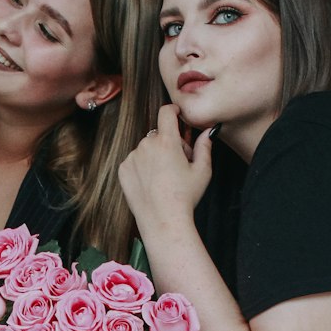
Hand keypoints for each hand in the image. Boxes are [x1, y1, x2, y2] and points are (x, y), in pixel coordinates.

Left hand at [118, 104, 213, 226]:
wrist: (163, 219)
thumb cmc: (185, 196)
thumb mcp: (203, 171)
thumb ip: (205, 146)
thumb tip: (207, 132)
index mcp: (166, 141)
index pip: (166, 112)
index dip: (173, 111)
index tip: (176, 115)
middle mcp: (146, 145)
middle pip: (158, 135)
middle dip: (168, 143)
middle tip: (178, 163)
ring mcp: (132, 157)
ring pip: (146, 148)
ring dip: (154, 155)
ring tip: (164, 177)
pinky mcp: (123, 170)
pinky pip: (134, 161)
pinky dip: (142, 167)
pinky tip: (152, 183)